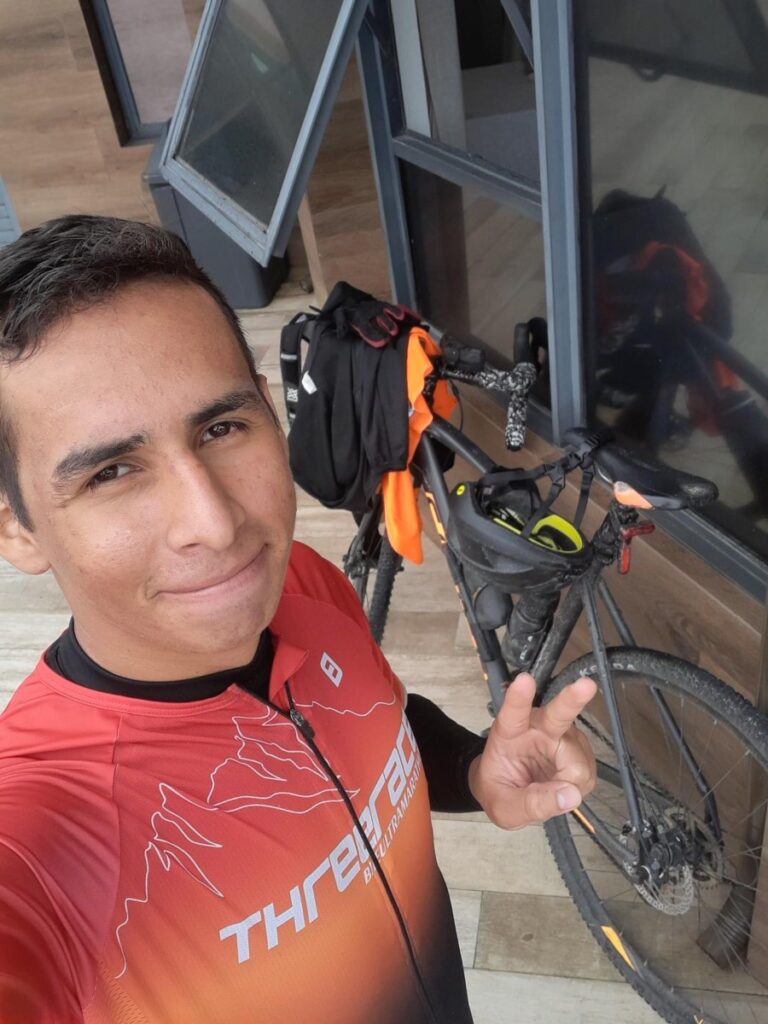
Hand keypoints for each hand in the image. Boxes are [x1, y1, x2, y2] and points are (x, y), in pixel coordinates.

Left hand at [468, 672, 596, 828]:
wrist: (508, 789)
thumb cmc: (500, 790)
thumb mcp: (505, 808)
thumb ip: (533, 804)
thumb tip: (570, 795)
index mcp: (509, 733)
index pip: (513, 713)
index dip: (519, 697)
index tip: (524, 680)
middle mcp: (537, 728)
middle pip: (557, 713)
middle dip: (572, 699)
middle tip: (586, 686)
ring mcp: (561, 736)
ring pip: (577, 758)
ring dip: (568, 780)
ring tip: (548, 787)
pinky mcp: (578, 749)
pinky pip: (586, 771)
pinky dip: (576, 785)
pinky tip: (560, 784)